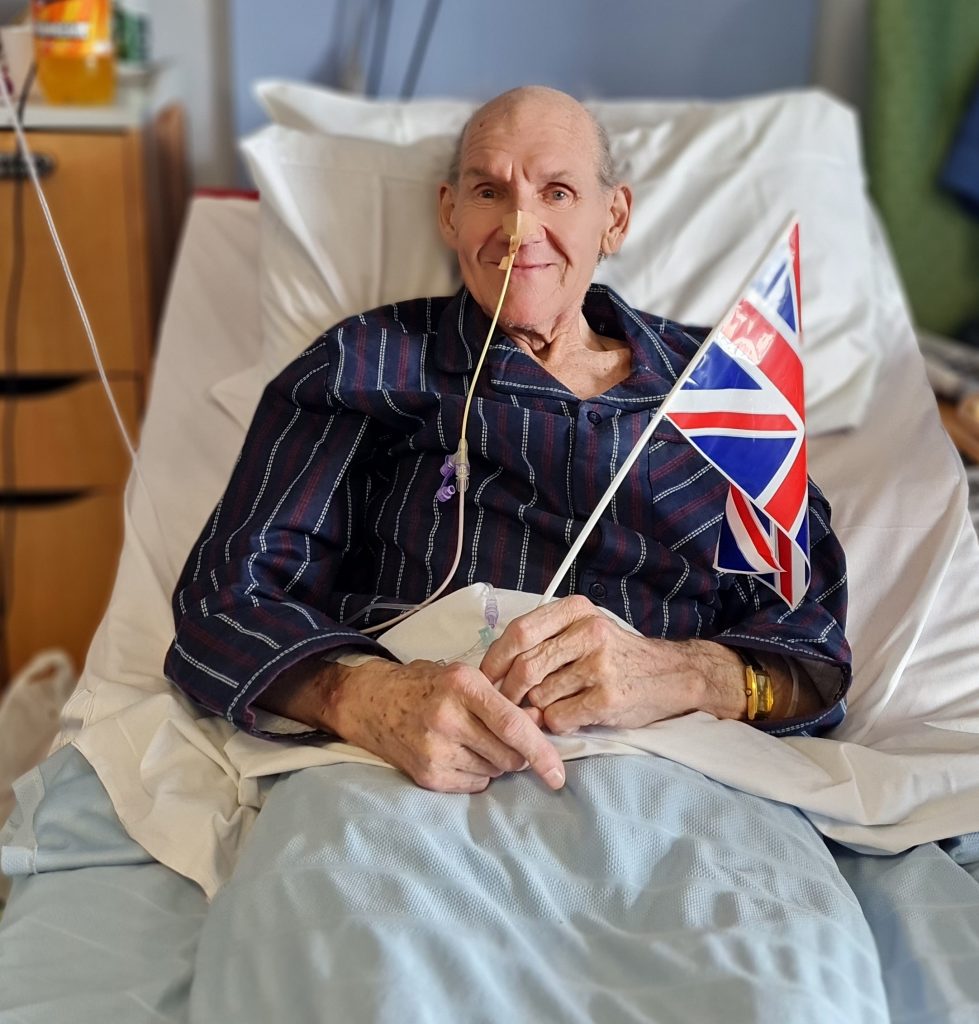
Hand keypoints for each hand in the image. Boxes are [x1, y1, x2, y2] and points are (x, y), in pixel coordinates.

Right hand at [321, 657, 565, 793]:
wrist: (371, 702)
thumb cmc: (426, 685)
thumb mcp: (464, 676)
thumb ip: (502, 699)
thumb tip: (541, 724)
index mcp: (462, 685)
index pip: (513, 725)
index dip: (541, 751)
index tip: (559, 773)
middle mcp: (447, 717)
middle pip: (508, 755)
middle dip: (519, 754)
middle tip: (507, 740)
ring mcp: (434, 750)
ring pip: (494, 771)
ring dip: (496, 762)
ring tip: (473, 741)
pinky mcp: (427, 775)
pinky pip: (474, 784)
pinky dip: (478, 774)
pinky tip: (459, 754)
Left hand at [479, 595, 744, 734]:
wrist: (673, 675)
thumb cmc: (618, 655)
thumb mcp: (585, 630)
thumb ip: (545, 641)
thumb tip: (495, 671)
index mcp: (577, 610)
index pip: (519, 632)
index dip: (495, 658)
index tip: (486, 677)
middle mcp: (588, 632)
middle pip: (524, 667)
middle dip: (509, 692)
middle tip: (508, 704)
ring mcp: (599, 666)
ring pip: (539, 696)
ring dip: (536, 709)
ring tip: (552, 706)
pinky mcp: (607, 698)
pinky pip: (558, 718)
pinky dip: (556, 723)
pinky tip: (571, 716)